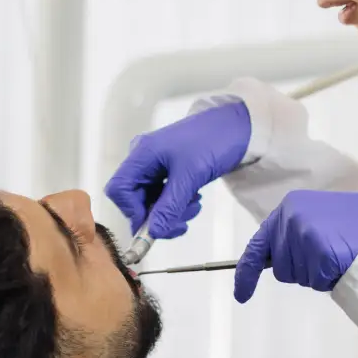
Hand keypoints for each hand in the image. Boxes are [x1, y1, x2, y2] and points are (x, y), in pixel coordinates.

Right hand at [104, 102, 252, 239]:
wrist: (238, 126)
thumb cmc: (213, 140)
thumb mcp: (191, 176)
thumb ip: (170, 206)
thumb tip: (154, 231)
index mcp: (142, 153)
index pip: (119, 189)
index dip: (132, 210)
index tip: (153, 224)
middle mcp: (144, 159)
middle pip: (135, 198)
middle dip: (157, 215)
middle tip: (181, 223)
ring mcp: (156, 165)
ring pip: (151, 201)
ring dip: (171, 212)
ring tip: (194, 205)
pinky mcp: (169, 171)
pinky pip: (164, 196)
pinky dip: (177, 204)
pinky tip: (194, 200)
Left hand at [233, 190, 357, 303]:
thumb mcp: (321, 218)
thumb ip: (296, 233)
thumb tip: (274, 260)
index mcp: (290, 206)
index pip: (258, 245)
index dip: (246, 273)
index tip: (241, 295)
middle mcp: (291, 217)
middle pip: (281, 267)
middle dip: (302, 270)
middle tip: (330, 256)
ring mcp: (303, 234)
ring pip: (297, 276)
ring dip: (316, 274)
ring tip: (341, 255)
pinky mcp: (318, 252)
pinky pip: (316, 280)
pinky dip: (330, 278)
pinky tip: (346, 261)